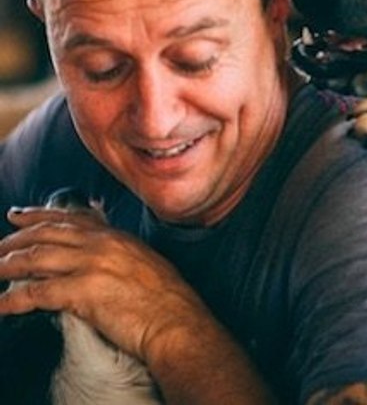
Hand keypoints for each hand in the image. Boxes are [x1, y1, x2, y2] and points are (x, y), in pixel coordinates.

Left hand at [0, 207, 212, 366]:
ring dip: (6, 266)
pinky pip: (37, 292)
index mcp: (117, 237)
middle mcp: (103, 245)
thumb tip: (93, 263)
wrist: (177, 323)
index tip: (18, 215)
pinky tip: (1, 305)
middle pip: (46, 234)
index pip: (69, 219)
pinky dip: (13, 300)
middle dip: (14, 239)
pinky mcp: (83, 291)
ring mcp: (92, 265)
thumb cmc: (168, 303)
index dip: (38, 215)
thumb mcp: (145, 264)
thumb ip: (118, 256)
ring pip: (35, 258)